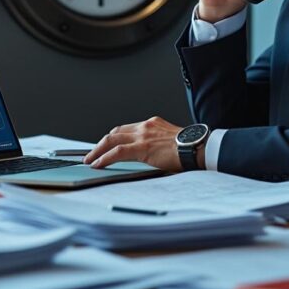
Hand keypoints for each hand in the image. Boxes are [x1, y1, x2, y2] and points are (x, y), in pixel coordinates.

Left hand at [84, 117, 199, 171]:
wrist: (198, 147)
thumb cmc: (190, 147)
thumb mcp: (172, 141)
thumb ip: (159, 145)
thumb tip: (154, 157)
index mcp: (153, 124)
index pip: (127, 129)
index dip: (114, 138)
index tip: (107, 145)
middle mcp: (146, 126)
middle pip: (116, 132)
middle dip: (101, 143)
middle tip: (92, 153)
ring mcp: (143, 135)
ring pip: (112, 140)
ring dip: (98, 150)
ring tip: (90, 159)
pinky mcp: (142, 147)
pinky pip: (117, 152)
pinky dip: (104, 157)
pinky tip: (98, 164)